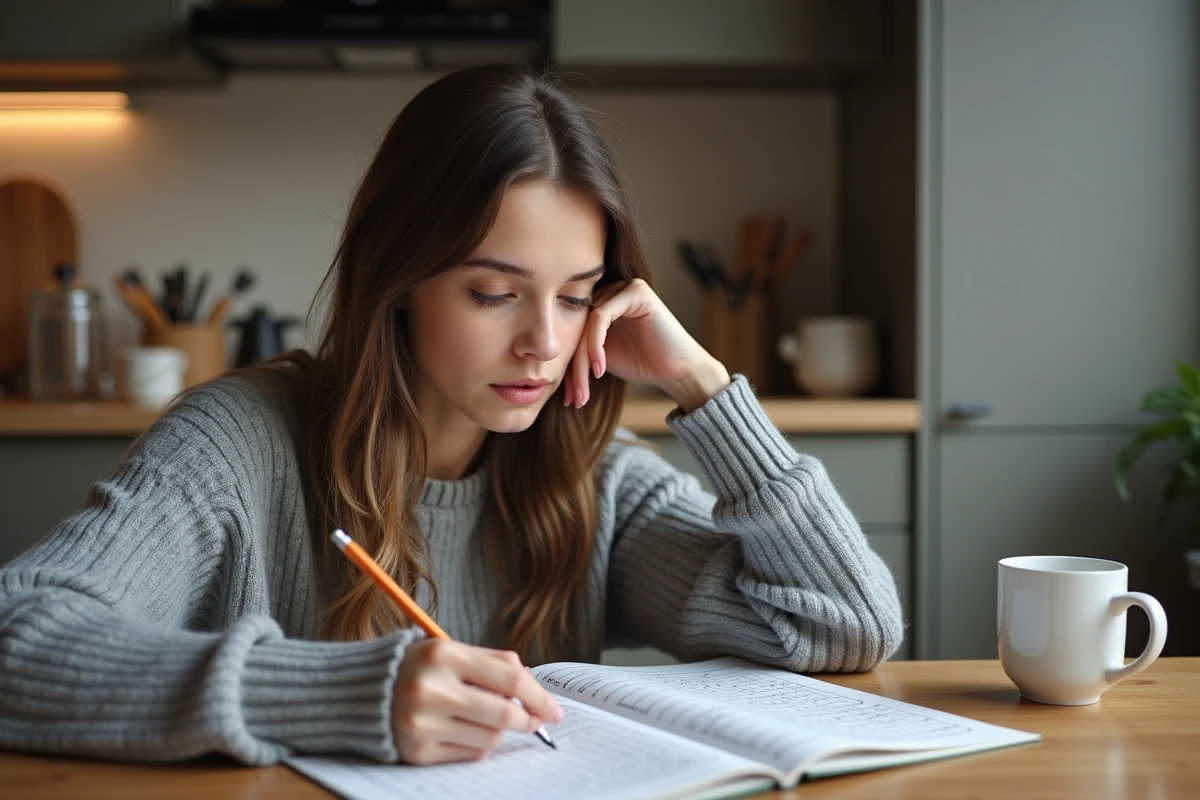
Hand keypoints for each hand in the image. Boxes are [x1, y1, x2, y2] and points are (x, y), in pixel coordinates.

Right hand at [392, 638, 563, 764]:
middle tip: (536, 721)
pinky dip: (477, 743)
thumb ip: (494, 663)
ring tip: (484, 717)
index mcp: (444, 655)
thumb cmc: (420, 668)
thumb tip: (535, 690)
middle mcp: (431, 690)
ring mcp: (423, 723)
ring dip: (499, 730)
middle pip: (504, 713)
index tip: (555, 709)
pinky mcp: (418, 751)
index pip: (510, 677)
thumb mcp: (452, 651)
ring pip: (490, 737)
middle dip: (528, 719)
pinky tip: (463, 729)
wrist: (362, 692)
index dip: (538, 695)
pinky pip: (469, 754)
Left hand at [564, 278, 730, 412]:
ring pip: (585, 324)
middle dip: (573, 367)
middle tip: (574, 397)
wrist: (677, 370)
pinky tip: (600, 369)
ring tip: (585, 389)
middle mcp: (610, 291)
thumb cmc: (642, 363)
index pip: (572, 331)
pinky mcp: (635, 291)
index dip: (568, 365)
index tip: (569, 397)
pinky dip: (596, 345)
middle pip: (576, 327)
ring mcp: (622, 288)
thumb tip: (542, 366)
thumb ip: (578, 351)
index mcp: (599, 304)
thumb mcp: (600, 358)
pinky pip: (601, 316)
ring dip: (583, 361)